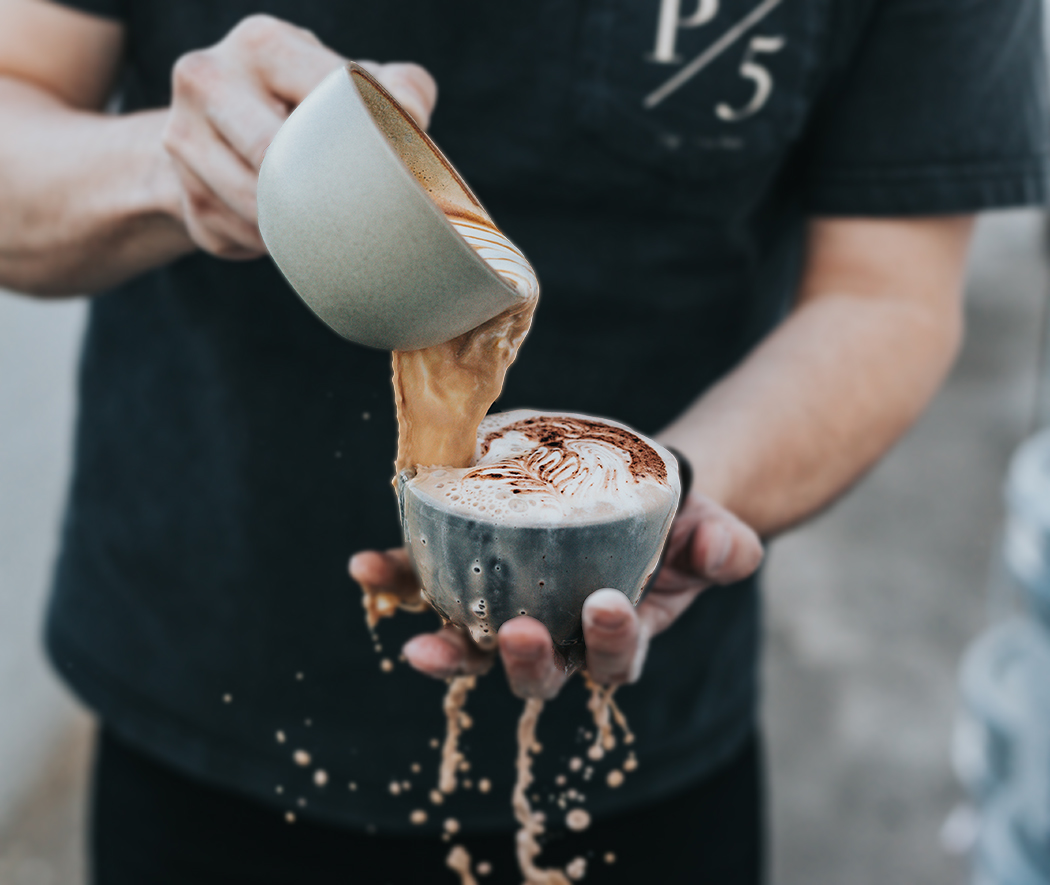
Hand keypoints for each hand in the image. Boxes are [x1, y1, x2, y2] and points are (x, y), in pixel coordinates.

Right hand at [161, 14, 436, 258]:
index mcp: (261, 44)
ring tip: (329, 223)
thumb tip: (412, 114)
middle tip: (360, 208)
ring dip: (300, 226)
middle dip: (322, 187)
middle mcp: (208, 80)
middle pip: (274, 154)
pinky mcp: (187, 200)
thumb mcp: (349, 84)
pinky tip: (288, 232)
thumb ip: (397, 88)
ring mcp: (184, 141)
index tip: (395, 162)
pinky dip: (277, 245)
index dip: (363, 133)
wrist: (221, 137)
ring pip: (259, 207)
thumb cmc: (306, 109)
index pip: (323, 94)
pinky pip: (246, 238)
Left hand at [350, 493, 762, 698]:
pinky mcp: (468, 580)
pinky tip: (366, 568)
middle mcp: (559, 640)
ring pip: (474, 644)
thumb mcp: (707, 529)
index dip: (612, 642)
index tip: (608, 604)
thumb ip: (720, 545)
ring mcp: (508, 614)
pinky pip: (429, 586)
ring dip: (443, 646)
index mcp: (616, 638)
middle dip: (526, 661)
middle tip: (518, 633)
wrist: (628, 495)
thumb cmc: (671, 524)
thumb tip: (727, 549)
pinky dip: (397, 581)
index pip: (616, 659)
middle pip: (537, 671)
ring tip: (415, 641)